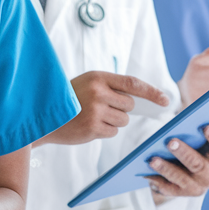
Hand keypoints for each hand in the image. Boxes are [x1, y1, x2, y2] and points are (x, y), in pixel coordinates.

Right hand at [42, 71, 171, 145]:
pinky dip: (105, 131)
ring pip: (123, 120)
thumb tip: (140, 101)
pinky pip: (113, 132)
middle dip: (122, 109)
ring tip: (94, 117)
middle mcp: (98, 92)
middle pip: (129, 105)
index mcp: (98, 77)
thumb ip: (111, 88)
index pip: (133, 83)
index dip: (152, 92)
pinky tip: (89, 125)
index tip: (165, 100)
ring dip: (114, 121)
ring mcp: (95, 111)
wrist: (42, 114)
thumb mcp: (87, 84)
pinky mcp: (92, 128)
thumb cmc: (69, 98)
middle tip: (103, 108)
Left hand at [145, 124, 208, 199]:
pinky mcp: (181, 193)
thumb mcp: (197, 139)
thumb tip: (181, 123)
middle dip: (185, 153)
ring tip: (153, 160)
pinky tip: (147, 173)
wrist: (186, 169)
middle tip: (171, 142)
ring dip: (167, 169)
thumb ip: (194, 132)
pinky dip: (157, 180)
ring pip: (182, 179)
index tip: (206, 127)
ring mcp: (197, 187)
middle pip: (199, 165)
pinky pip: (169, 189)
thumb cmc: (193, 146)